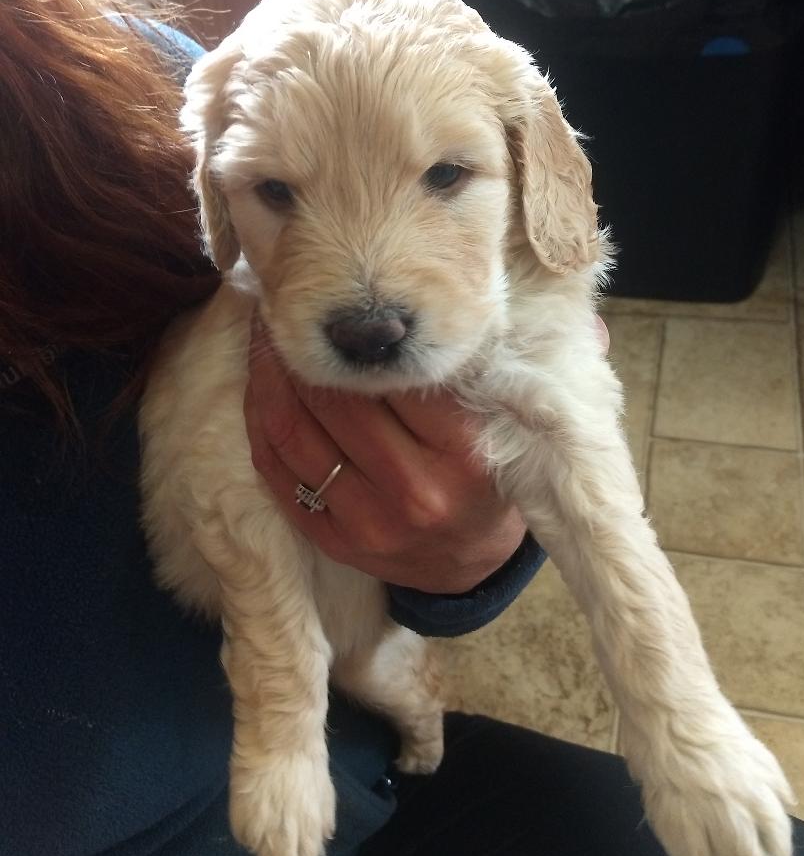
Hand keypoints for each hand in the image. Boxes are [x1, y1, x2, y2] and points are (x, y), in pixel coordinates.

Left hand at [244, 320, 524, 592]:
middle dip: (304, 347)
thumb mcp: (490, 419)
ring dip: (269, 376)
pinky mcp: (334, 543)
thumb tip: (378, 311)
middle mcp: (416, 491)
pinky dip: (260, 422)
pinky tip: (260, 387)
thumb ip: (447, 375)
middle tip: (289, 305)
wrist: (473, 560)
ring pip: (294, 433)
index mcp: (463, 450)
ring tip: (266, 337)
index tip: (335, 295)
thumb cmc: (481, 473)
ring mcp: (370, 523)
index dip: (356, 331)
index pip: (395, 374)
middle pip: (337, 402)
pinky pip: (276, 472)